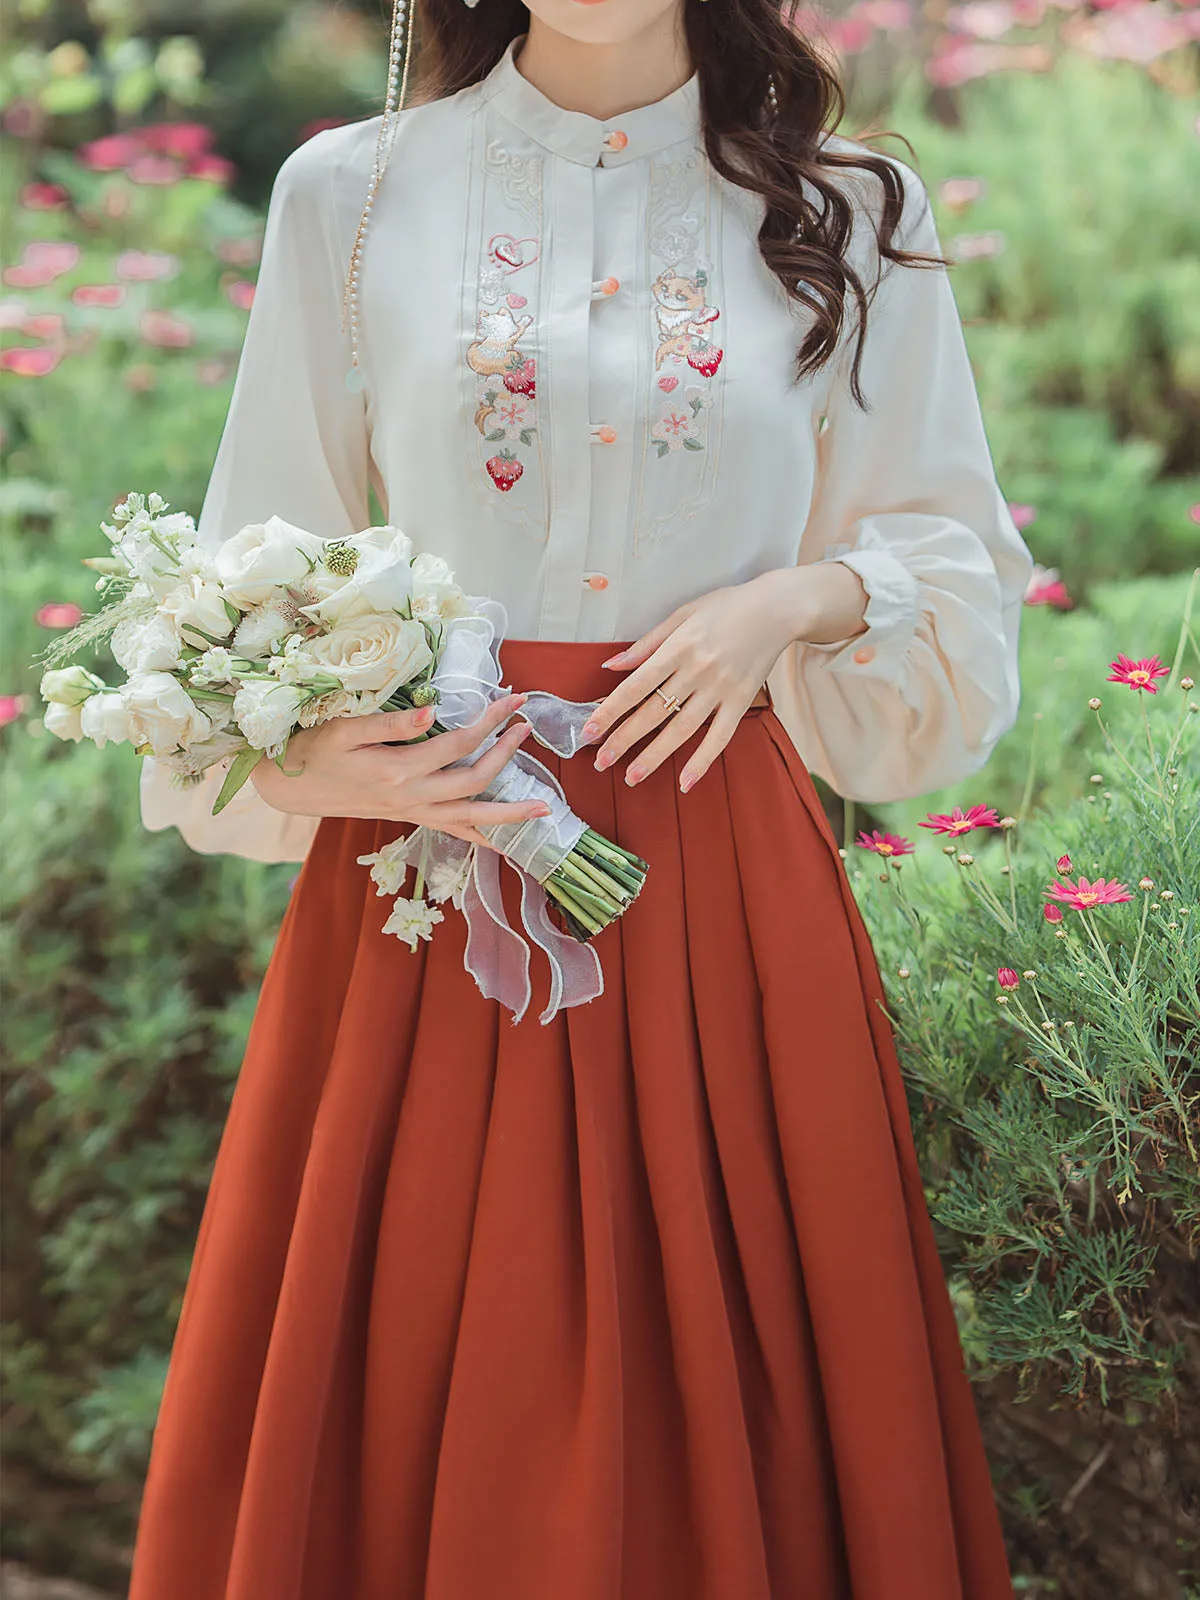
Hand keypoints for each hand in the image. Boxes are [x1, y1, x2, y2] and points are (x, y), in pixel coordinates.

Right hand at [248, 692, 551, 849]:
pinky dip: (480, 837)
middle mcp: (411, 797)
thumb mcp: (345, 728)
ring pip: (470, 819)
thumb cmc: (312, 750)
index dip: (490, 722)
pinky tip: (503, 841)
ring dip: (509, 813)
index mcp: (397, 770)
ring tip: (544, 808)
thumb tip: (436, 710)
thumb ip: (392, 721)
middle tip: (527, 729)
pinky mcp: (408, 817)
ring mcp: (411, 812)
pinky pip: (452, 832)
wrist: (289, 786)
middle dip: (508, 756)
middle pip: (475, 782)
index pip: (459, 744)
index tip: (512, 700)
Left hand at [579, 563, 867, 792]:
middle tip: (600, 762)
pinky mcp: (742, 701)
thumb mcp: (682, 614)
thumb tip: (612, 665)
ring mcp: (721, 689)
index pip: (636, 686)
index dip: (611, 711)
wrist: (777, 609)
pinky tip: (686, 782)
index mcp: (678, 647)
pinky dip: (703, 760)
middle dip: (624, 739)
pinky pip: (720, 736)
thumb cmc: (726, 607)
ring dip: (654, 756)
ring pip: (682, 729)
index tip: (590, 732)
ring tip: (631, 776)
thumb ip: (647, 643)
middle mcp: (697, 671)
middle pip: (654, 712)